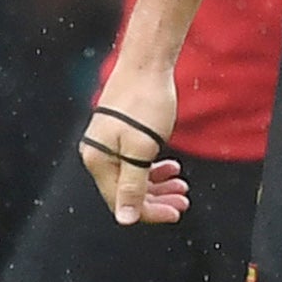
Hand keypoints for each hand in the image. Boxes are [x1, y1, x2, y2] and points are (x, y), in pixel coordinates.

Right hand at [80, 68, 185, 225]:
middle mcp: (97, 155)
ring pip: (133, 175)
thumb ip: (133, 184)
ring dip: (157, 183)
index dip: (150, 211)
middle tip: (183, 199)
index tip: (176, 211)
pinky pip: (134, 159)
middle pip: (127, 190)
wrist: (146, 63)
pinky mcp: (119, 132)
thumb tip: (125, 219)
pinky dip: (152, 166)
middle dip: (157, 198)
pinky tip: (170, 166)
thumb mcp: (142, 148)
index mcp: (99, 162)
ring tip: (181, 183)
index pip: (123, 201)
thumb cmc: (145, 102)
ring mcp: (108, 143)